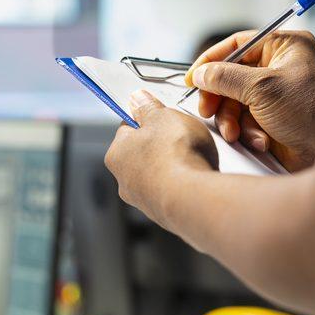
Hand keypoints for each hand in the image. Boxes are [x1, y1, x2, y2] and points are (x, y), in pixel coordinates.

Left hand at [105, 90, 217, 225]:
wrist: (194, 198)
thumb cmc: (175, 154)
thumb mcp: (162, 116)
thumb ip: (148, 107)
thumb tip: (137, 99)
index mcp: (116, 154)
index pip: (127, 130)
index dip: (146, 120)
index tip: (159, 115)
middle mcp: (124, 181)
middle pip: (143, 154)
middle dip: (161, 145)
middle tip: (181, 136)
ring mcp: (145, 202)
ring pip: (160, 175)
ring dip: (175, 166)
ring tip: (194, 158)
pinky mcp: (166, 215)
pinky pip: (176, 193)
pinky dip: (185, 185)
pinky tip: (198, 178)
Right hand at [185, 30, 314, 171]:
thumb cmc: (311, 114)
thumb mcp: (263, 89)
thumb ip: (226, 77)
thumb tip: (201, 73)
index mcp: (285, 47)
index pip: (238, 44)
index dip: (212, 60)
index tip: (193, 78)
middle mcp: (280, 66)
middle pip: (231, 74)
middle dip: (220, 97)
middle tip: (208, 110)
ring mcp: (276, 93)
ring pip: (234, 100)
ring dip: (232, 119)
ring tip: (235, 133)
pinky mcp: (273, 117)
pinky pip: (244, 119)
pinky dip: (246, 130)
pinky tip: (259, 140)